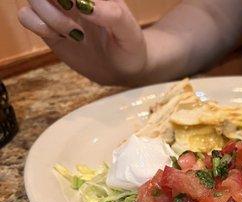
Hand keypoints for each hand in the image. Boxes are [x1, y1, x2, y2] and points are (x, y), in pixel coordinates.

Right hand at [17, 0, 146, 84]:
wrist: (123, 69)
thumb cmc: (129, 47)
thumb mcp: (129, 33)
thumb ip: (112, 15)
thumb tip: (85, 5)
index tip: (76, 7)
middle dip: (52, 2)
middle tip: (74, 18)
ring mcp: (57, 10)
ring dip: (50, 17)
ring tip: (76, 34)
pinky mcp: (48, 28)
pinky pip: (26, 17)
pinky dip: (38, 26)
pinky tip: (60, 38)